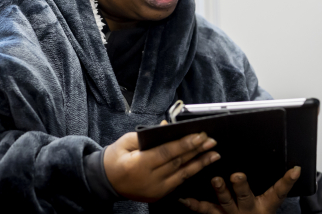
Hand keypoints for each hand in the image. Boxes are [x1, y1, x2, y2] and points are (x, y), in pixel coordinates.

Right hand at [103, 131, 219, 201]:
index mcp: (138, 165)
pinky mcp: (159, 196)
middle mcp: (149, 180)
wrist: (106, 182)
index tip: (201, 135)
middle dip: (197, 151)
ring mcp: (155, 190)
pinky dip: (191, 172)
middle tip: (212, 140)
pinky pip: (179, 182)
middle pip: (177, 163)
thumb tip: (167, 126)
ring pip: (182, 175)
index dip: (185, 144)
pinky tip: (202, 164)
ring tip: (215, 154)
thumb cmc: (116, 158)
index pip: (166, 153)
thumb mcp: (126, 142)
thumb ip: (147, 134)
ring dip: (200, 163)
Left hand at [179, 166, 300, 213]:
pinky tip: (184, 198)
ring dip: (220, 191)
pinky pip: (204, 209)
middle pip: (245, 197)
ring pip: (224, 202)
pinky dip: (193, 204)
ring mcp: (230, 213)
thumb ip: (282, 185)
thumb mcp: (271, 200)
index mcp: (264, 204)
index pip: (278, 192)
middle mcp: (247, 209)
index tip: (293, 170)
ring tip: (216, 180)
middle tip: (237, 175)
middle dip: (241, 186)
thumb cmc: (258, 212)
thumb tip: (296, 169)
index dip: (285, 181)